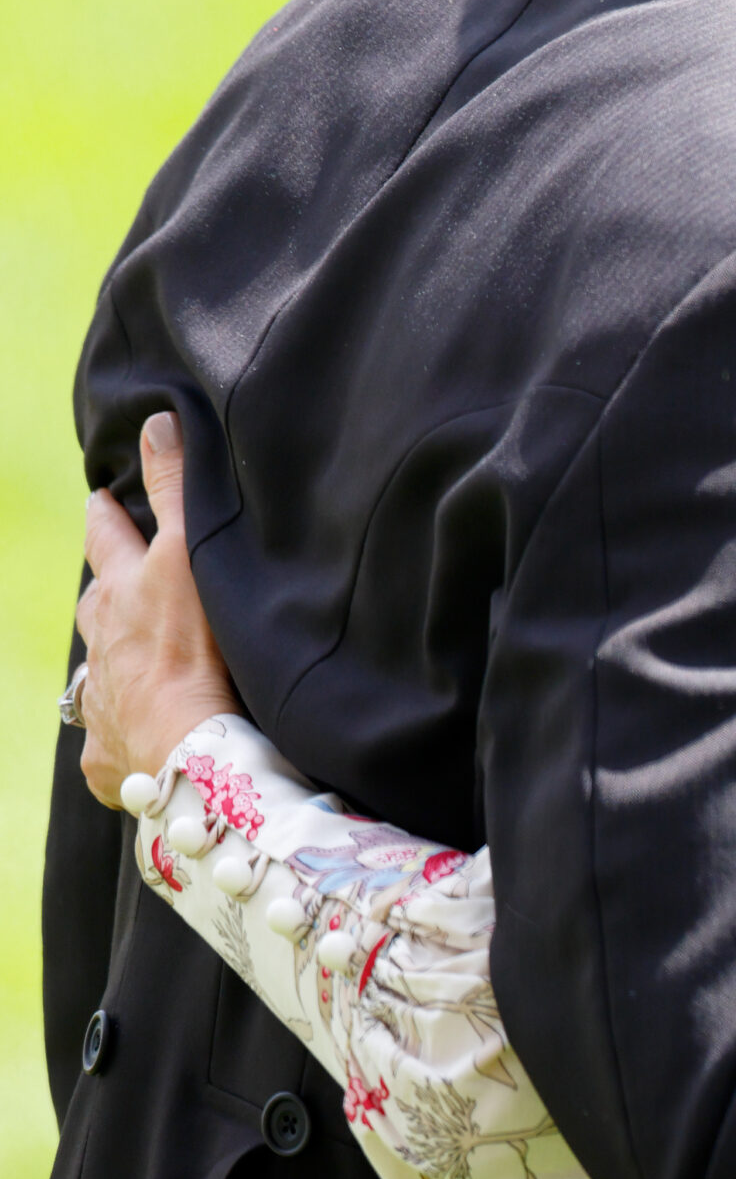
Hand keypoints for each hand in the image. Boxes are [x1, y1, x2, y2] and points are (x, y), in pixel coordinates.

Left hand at [73, 412, 242, 808]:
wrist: (188, 744)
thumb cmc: (197, 645)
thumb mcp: (191, 551)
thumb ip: (175, 489)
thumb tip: (156, 423)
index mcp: (120, 591)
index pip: (107, 539)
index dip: (105, 517)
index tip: (101, 500)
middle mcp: (101, 644)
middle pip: (95, 606)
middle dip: (105, 589)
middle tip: (114, 579)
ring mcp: (101, 702)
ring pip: (97, 672)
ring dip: (111, 662)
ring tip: (127, 662)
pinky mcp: (109, 755)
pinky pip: (110, 740)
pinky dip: (122, 733)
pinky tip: (138, 737)